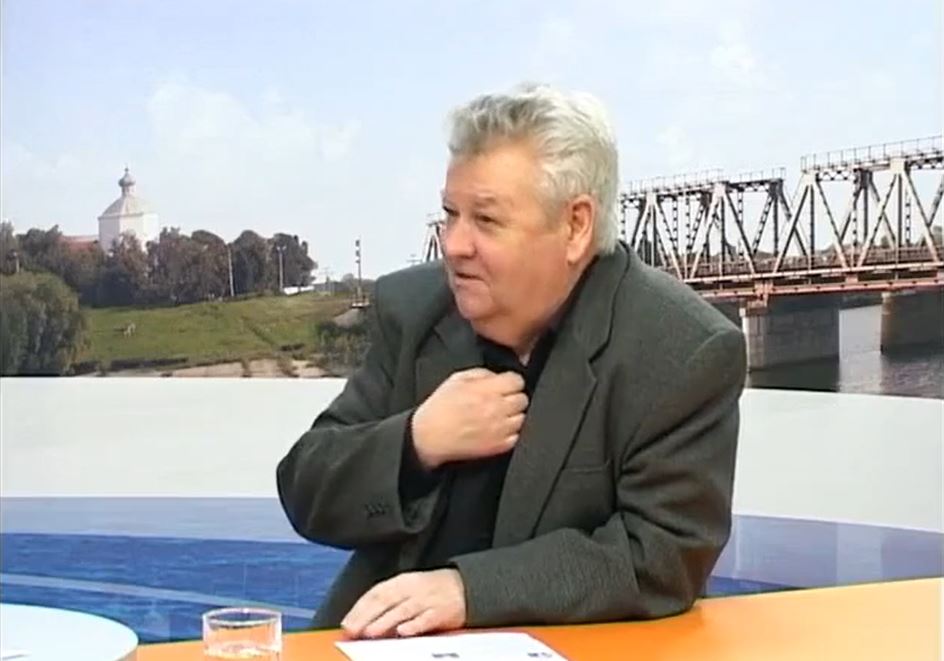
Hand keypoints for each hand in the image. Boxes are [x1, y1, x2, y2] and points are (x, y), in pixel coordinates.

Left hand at [340, 569, 466, 638]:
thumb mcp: (409, 590)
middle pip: (386, 601)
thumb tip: (363, 621)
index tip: (346, 623)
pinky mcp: (442, 612)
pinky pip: (427, 618)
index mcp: (402, 582)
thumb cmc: (432, 591)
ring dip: (385, 621)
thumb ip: (388, 603)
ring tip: (370, 632)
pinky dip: (415, 625)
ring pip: (403, 610)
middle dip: (367, 616)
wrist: (467, 587)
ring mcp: (428, 600)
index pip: (376, 593)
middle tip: (352, 630)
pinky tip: (403, 632)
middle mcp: (413, 589)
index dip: (360, 608)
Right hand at [411, 368, 526, 469]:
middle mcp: (496, 408)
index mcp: (487, 390)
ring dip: (513, 415)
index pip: (517, 381)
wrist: (429, 437)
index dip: (511, 382)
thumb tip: (498, 375)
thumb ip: (482, 374)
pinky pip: (517, 436)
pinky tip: (498, 429)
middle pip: (522, 399)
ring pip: (522, 417)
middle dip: (513, 397)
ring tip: (499, 416)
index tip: (506, 385)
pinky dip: (510, 432)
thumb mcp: (456, 379)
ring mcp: (499, 429)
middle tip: (502, 400)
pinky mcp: (498, 446)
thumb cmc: (439, 408)